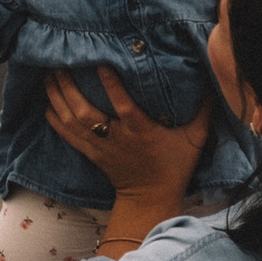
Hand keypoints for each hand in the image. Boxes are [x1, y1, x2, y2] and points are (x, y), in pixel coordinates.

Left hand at [43, 72, 212, 258]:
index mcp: (141, 131)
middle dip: (68, 88)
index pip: (123, 105)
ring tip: (48, 74)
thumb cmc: (175, 165)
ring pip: (71, 121)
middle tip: (58, 62)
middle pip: (85, 112)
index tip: (101, 61)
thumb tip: (215, 78)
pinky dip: (54, 119)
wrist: (152, 199)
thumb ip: (204, 108)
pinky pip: (66, 136)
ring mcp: (100, 147)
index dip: (111, 84)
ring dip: (57, 97)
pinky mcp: (90, 154)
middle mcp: (116, 138)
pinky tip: (46, 102)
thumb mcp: (196, 137)